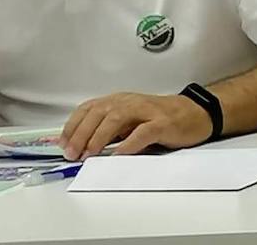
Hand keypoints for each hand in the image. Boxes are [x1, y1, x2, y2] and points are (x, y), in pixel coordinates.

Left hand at [61, 92, 212, 160]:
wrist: (193, 113)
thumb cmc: (158, 118)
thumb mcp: (129, 120)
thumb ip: (109, 128)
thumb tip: (84, 145)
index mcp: (116, 101)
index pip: (87, 109)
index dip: (72, 126)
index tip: (62, 143)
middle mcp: (127, 102)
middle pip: (97, 114)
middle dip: (80, 134)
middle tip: (71, 152)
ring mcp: (144, 111)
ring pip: (115, 119)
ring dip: (99, 137)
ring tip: (89, 153)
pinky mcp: (161, 123)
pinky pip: (142, 133)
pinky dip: (128, 144)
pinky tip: (118, 155)